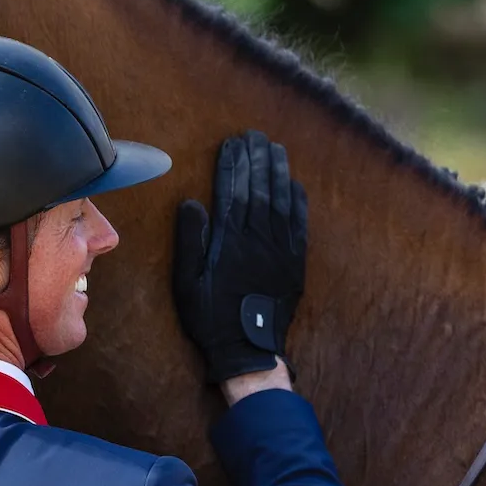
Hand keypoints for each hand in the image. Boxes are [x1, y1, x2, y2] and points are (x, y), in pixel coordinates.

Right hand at [172, 131, 307, 384]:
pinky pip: (299, 224)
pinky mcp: (295, 262)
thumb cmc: (210, 317)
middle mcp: (258, 239)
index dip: (232, 164)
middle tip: (254, 135)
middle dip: (256, 159)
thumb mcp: (186, 282)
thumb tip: (192, 202)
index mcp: (229, 241)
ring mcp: (280, 249)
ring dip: (277, 171)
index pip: (232, 191)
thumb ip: (190, 240)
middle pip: (258, 189)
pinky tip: (294, 183)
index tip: (231, 142)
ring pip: (281, 200)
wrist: (248, 350)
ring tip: (274, 148)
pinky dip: (297, 200)